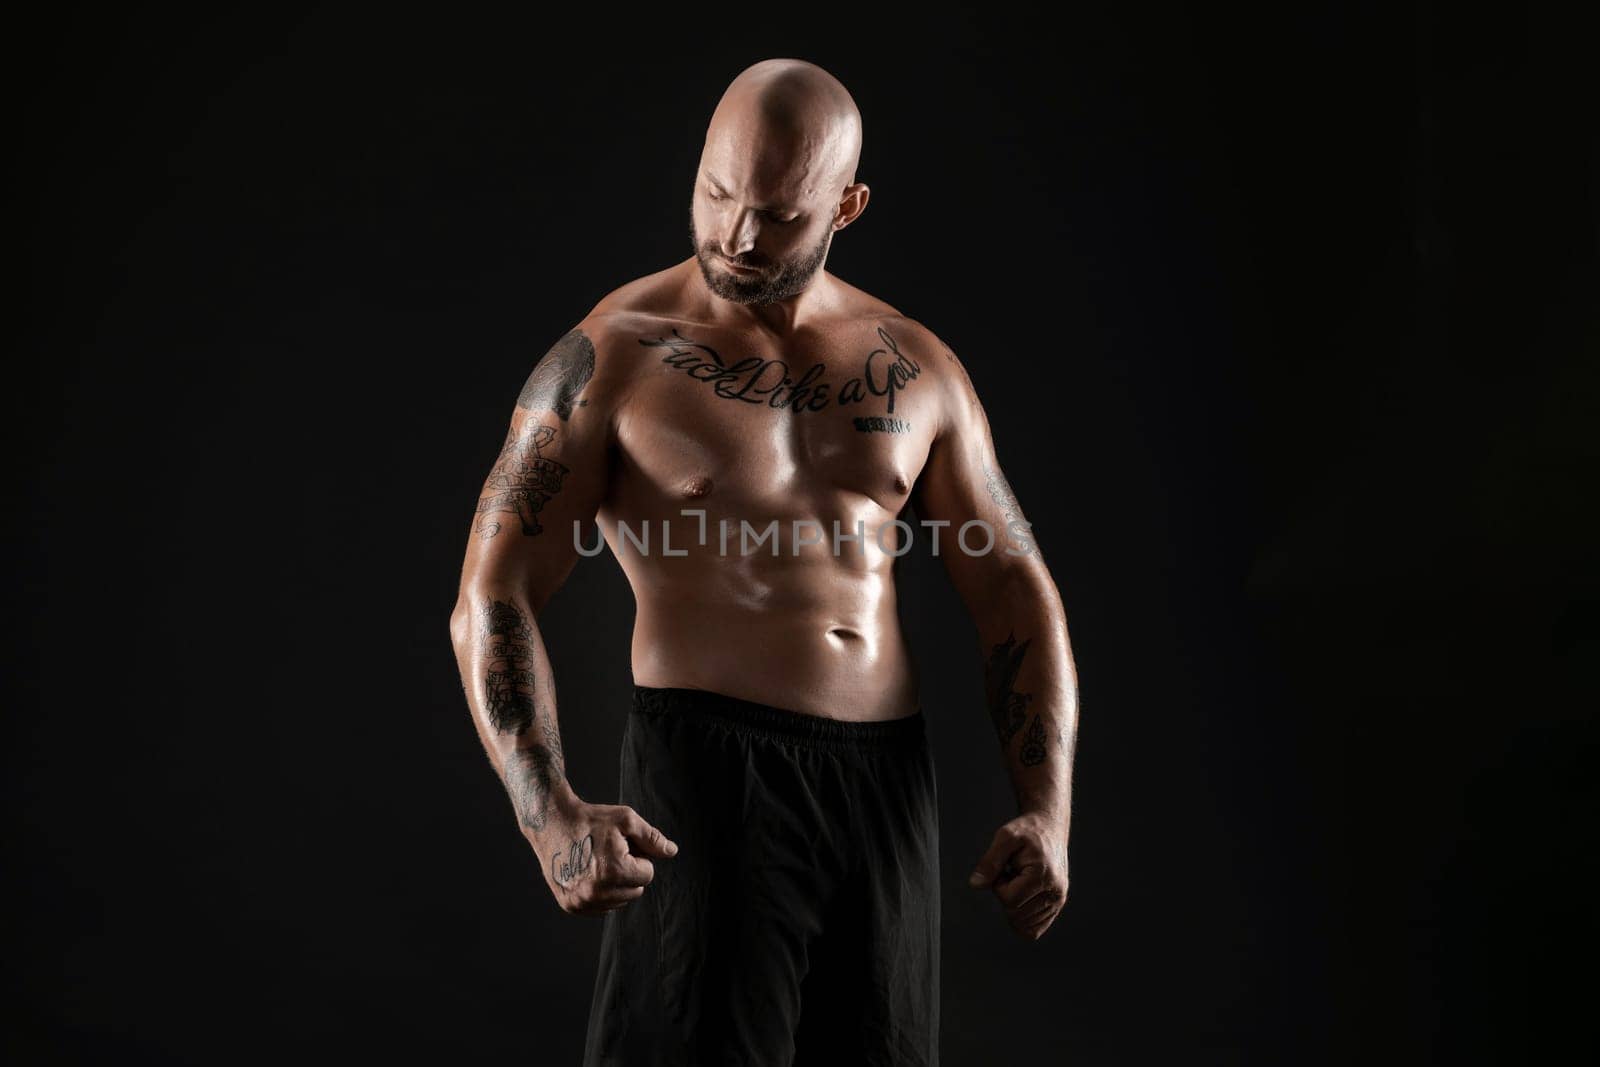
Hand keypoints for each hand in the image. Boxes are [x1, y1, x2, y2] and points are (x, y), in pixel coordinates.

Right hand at [532, 800, 678, 915]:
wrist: (551, 823)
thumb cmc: (591, 819)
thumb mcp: (626, 820)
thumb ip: (652, 838)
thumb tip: (672, 852)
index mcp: (613, 871)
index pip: (647, 875)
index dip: (639, 857)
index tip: (622, 845)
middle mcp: (596, 892)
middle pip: (635, 891)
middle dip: (629, 872)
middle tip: (609, 853)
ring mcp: (582, 902)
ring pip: (619, 901)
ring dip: (615, 884)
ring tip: (597, 862)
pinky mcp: (571, 906)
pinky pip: (602, 908)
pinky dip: (601, 893)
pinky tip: (588, 873)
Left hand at [968, 810, 1068, 939]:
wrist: (1049, 828)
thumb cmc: (1027, 831)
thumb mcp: (1005, 837)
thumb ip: (989, 861)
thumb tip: (975, 884)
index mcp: (1043, 875)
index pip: (1009, 900)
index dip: (999, 885)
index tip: (1005, 868)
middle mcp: (1056, 892)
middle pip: (1016, 915)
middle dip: (1006, 896)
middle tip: (1012, 873)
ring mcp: (1058, 901)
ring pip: (1024, 925)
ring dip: (1014, 905)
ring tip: (1020, 880)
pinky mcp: (1057, 906)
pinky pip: (1033, 929)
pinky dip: (1022, 916)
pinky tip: (1023, 893)